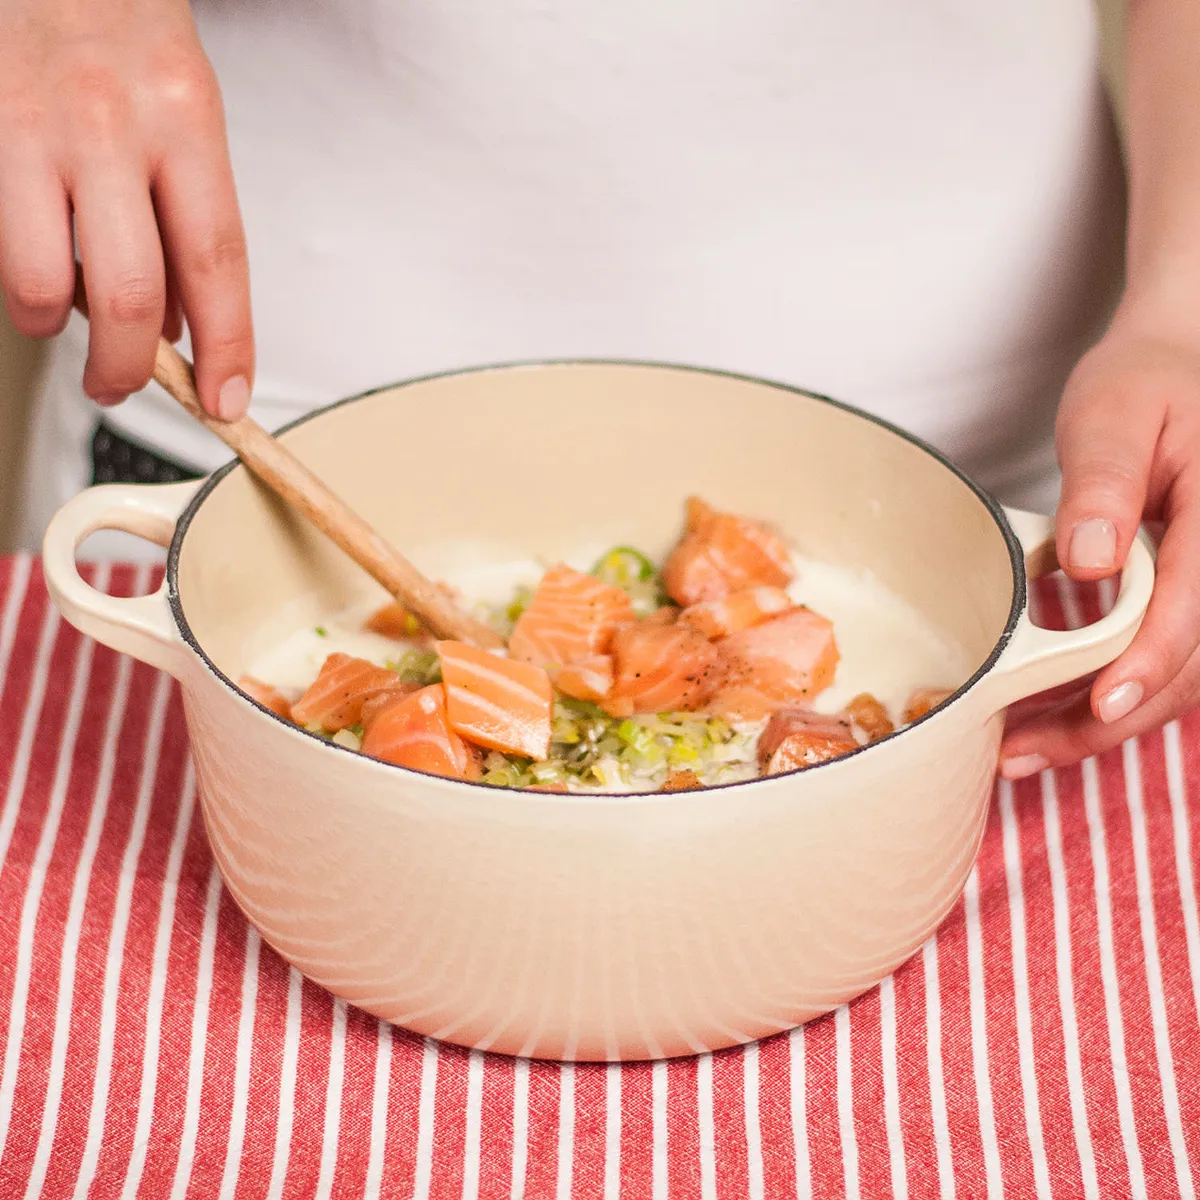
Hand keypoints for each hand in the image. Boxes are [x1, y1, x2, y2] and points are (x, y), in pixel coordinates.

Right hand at [0, 0, 252, 419]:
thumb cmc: (121, 25)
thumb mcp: (186, 114)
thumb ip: (187, 219)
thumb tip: (185, 327)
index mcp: (185, 117)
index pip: (218, 261)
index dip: (226, 347)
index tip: (226, 401)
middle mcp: (110, 123)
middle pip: (133, 292)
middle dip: (131, 368)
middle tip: (125, 387)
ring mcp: (32, 125)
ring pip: (44, 281)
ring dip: (57, 327)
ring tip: (66, 324)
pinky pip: (1, 240)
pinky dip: (23, 279)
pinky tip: (38, 266)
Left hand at [1000, 317, 1199, 777]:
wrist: (1179, 366)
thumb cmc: (1147, 383)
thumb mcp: (1114, 414)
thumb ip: (1103, 481)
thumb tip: (1088, 558)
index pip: (1195, 603)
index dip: (1150, 661)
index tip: (1101, 704)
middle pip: (1191, 664)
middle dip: (1110, 719)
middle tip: (1021, 753)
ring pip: (1180, 677)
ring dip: (1104, 723)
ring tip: (1021, 751)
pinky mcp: (1195, 597)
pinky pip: (1167, 659)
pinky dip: (1112, 694)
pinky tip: (1053, 716)